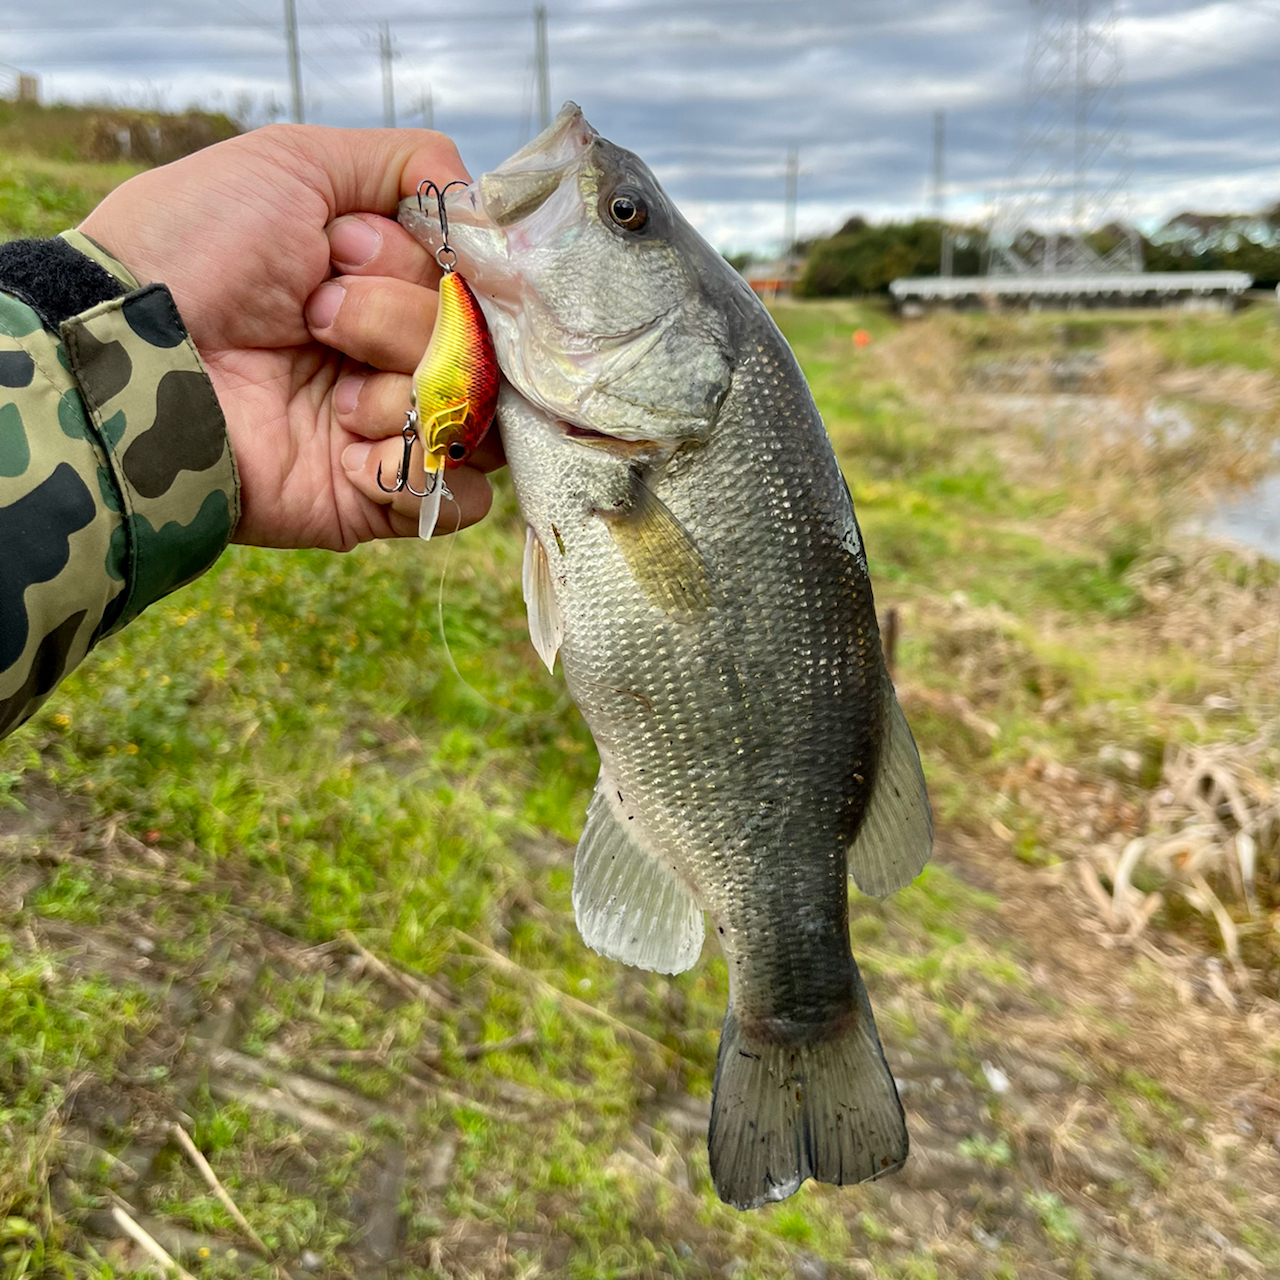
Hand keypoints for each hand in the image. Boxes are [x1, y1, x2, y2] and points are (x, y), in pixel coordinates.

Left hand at [79, 125, 501, 550]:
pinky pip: (461, 497)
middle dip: (398, 320)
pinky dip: (416, 469)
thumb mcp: (294, 163)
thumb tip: (486, 207)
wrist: (132, 355)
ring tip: (328, 394)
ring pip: (475, 417)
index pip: (476, 281)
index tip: (349, 247)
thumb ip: (406, 162)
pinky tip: (346, 451)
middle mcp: (399, 355)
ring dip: (401, 391)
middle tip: (316, 313)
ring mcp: (392, 430)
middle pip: (482, 347)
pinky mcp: (379, 499)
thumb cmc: (195, 251)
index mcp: (389, 283)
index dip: (430, 263)